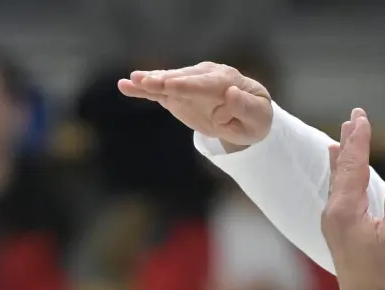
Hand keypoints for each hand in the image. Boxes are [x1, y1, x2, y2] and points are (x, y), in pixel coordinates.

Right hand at [118, 62, 273, 150]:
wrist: (249, 116)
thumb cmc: (255, 118)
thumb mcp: (257, 117)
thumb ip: (245, 107)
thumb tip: (231, 93)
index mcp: (226, 81)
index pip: (203, 84)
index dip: (185, 85)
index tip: (168, 86)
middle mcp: (205, 76)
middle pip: (181, 79)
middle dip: (163, 80)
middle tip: (144, 81)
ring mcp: (190, 83)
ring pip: (168, 81)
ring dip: (149, 81)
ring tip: (131, 81)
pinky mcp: (179, 93)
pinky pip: (160, 91)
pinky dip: (144, 89)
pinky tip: (126, 85)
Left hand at [321, 109, 384, 289]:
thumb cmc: (384, 270)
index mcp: (346, 209)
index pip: (353, 166)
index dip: (359, 141)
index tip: (361, 118)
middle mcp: (334, 211)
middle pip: (341, 167)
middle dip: (349, 141)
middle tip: (354, 116)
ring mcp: (333, 219)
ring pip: (337, 178)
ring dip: (343, 154)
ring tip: (343, 134)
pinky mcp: (337, 227)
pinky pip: (337, 191)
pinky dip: (341, 173)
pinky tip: (339, 168)